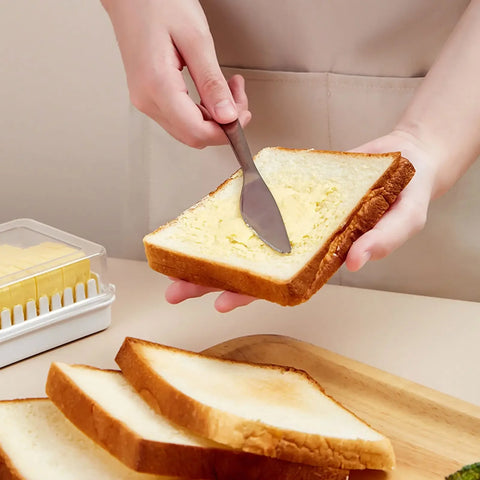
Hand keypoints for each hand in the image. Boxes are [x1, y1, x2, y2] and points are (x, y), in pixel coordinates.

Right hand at [100, 0, 250, 147]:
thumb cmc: (157, 3)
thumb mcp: (195, 39)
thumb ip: (212, 82)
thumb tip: (227, 116)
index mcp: (157, 86)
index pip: (197, 131)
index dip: (225, 131)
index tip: (243, 116)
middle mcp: (147, 99)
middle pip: (193, 135)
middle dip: (222, 125)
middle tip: (240, 100)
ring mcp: (146, 100)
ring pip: (188, 129)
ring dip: (214, 118)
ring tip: (229, 90)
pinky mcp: (149, 96)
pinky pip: (181, 117)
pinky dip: (202, 111)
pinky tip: (212, 93)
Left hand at [165, 129, 438, 311]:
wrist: (406, 159)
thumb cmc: (407, 194)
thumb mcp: (405, 218)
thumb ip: (383, 240)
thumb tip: (357, 262)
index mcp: (322, 258)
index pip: (280, 282)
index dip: (251, 293)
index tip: (220, 302)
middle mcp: (300, 242)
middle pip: (251, 266)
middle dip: (212, 279)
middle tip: (175, 291)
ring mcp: (291, 219)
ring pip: (245, 238)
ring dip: (211, 248)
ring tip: (176, 258)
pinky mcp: (288, 194)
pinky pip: (256, 204)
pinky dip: (232, 211)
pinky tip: (206, 218)